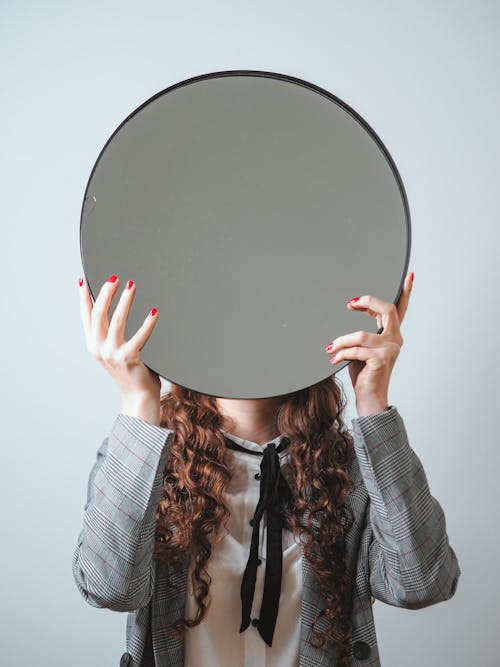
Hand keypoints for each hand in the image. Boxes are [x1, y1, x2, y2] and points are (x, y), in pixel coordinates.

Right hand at [79, 274, 161, 401]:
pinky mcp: (128, 359)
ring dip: (124, 301)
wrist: (137, 396)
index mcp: (93, 344)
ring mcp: (112, 354)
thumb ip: (110, 332)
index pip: (86, 316)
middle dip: (105, 293)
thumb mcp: (113, 349)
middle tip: (114, 277)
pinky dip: (147, 323)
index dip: (84, 297)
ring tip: (131, 285)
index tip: (84, 280)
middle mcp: (99, 349)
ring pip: (115, 321)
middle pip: (98, 314)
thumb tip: (112, 306)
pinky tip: (154, 312)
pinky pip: (139, 337)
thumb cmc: (129, 371)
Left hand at [324, 271, 413, 414]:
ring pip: (360, 335)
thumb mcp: (362, 348)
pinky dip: (341, 353)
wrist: (369, 398)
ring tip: (332, 348)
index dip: (407, 292)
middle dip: (368, 302)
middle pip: (387, 310)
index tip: (409, 276)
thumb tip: (351, 313)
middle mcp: (395, 340)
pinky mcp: (380, 359)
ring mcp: (389, 349)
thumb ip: (361, 334)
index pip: (401, 310)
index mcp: (392, 335)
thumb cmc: (364, 373)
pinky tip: (333, 359)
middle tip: (350, 304)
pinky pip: (355, 350)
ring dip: (342, 341)